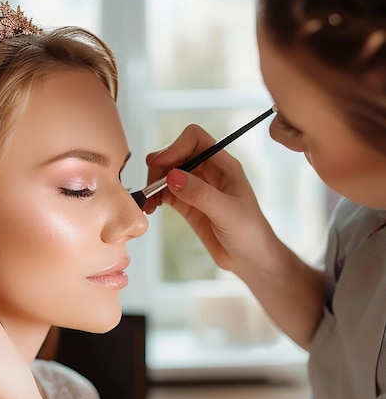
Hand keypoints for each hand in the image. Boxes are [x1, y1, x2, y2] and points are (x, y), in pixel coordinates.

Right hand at [145, 124, 276, 271]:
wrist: (249, 258)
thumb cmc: (249, 233)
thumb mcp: (227, 213)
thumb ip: (200, 194)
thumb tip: (172, 177)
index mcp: (223, 165)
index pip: (194, 139)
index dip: (175, 147)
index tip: (161, 166)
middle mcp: (208, 171)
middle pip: (176, 153)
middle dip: (160, 166)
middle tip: (151, 188)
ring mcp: (196, 187)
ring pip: (167, 172)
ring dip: (153, 182)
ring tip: (149, 201)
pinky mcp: (187, 203)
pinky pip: (164, 191)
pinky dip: (154, 196)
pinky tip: (151, 207)